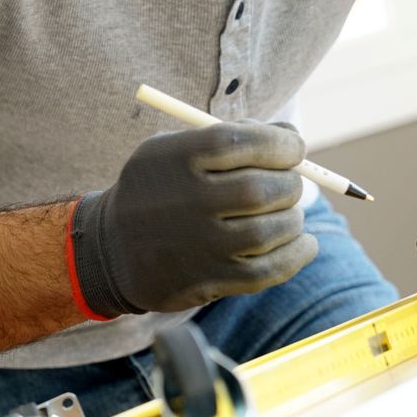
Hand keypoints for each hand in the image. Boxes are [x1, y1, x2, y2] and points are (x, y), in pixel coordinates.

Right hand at [69, 121, 318, 317]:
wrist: (112, 249)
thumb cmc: (160, 188)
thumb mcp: (175, 149)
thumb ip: (230, 136)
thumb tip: (293, 138)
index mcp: (177, 158)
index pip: (243, 142)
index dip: (281, 144)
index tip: (294, 148)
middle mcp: (188, 201)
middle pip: (262, 189)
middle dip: (290, 183)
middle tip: (289, 184)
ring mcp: (200, 245)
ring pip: (272, 230)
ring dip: (293, 219)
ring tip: (286, 214)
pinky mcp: (210, 280)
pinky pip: (270, 270)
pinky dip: (297, 254)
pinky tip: (303, 243)